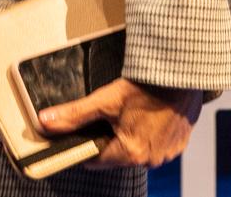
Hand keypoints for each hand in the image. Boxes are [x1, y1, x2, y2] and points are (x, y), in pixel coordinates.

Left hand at [36, 76, 201, 168]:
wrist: (183, 70)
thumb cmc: (149, 84)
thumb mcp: (106, 99)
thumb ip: (74, 114)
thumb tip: (47, 122)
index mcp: (130, 153)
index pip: (95, 160)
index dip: (85, 144)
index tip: (84, 131)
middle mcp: (151, 159)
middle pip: (117, 154)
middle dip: (110, 137)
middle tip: (111, 113)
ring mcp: (168, 152)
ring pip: (138, 149)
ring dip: (131, 135)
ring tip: (133, 111)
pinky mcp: (180, 141)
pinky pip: (158, 143)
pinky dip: (151, 132)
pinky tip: (150, 113)